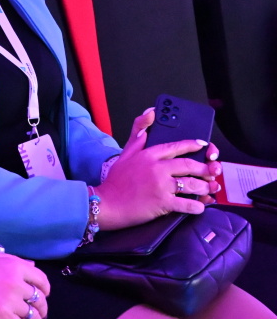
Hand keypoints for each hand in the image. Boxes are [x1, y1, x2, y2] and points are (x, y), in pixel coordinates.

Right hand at [0, 252, 48, 318]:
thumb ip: (11, 261)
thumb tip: (32, 266)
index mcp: (14, 265)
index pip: (41, 280)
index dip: (45, 290)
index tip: (42, 296)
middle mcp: (16, 281)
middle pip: (40, 300)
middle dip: (42, 309)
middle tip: (37, 315)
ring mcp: (10, 299)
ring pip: (33, 316)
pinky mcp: (2, 314)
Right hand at [94, 108, 218, 228]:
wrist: (108, 203)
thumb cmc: (116, 180)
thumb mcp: (125, 152)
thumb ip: (139, 133)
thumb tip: (151, 112)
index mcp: (148, 155)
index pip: (174, 147)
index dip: (191, 145)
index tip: (203, 145)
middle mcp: (156, 168)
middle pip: (188, 165)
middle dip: (204, 169)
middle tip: (211, 172)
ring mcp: (161, 185)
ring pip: (191, 184)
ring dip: (204, 187)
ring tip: (208, 189)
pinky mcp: (163, 203)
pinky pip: (187, 204)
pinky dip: (197, 206)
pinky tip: (200, 206)